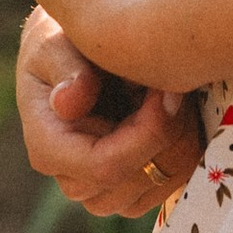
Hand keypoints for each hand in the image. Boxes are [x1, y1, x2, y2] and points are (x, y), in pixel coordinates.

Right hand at [13, 3, 200, 218]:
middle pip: (135, 180)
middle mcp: (73, 180)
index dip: (146, 135)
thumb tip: (67, 104)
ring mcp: (102, 191)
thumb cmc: (61, 42)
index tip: (169, 90)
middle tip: (177, 85)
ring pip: (157, 187)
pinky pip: (169, 186)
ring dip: (179, 142)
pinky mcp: (130, 187)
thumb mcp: (53, 42)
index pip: (105, 165)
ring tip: (177, 96)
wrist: (74, 51)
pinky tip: (181, 114)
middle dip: (167, 134)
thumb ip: (63, 67)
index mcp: (47, 150)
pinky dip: (185, 152)